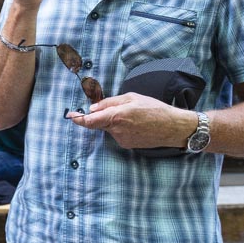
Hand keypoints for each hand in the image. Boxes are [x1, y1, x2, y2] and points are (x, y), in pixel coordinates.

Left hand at [65, 92, 194, 148]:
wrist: (173, 128)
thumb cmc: (155, 109)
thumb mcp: (131, 98)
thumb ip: (109, 103)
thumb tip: (92, 108)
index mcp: (117, 116)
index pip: (90, 121)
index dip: (78, 119)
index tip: (70, 116)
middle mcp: (117, 131)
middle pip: (99, 123)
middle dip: (101, 116)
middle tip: (114, 108)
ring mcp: (122, 140)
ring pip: (109, 128)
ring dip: (114, 121)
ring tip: (134, 116)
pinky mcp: (128, 145)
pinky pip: (118, 134)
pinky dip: (121, 127)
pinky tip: (136, 124)